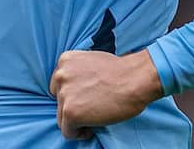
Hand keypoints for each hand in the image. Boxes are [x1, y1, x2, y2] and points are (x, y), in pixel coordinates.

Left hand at [48, 50, 162, 139]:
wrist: (134, 79)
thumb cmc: (121, 71)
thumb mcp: (92, 62)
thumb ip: (79, 72)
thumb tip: (78, 88)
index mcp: (65, 60)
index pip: (59, 84)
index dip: (72, 95)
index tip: (85, 99)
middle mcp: (60, 75)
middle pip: (59, 101)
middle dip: (73, 106)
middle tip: (91, 109)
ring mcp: (64, 94)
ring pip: (62, 117)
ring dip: (76, 120)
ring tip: (93, 119)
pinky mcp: (70, 112)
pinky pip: (68, 131)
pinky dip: (79, 133)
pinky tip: (92, 128)